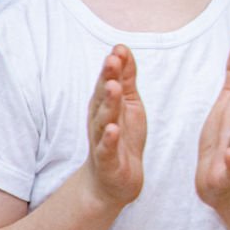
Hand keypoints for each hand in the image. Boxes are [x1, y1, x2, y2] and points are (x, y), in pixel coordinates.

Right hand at [85, 45, 144, 208]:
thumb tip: (122, 48)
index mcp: (104, 105)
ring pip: (103, 120)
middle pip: (102, 97)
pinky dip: (108, 139)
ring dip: (108, 104)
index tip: (119, 49)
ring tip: (113, 87)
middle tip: (112, 61)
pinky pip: (106, 149)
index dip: (113, 67)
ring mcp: (101, 140)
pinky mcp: (107, 161)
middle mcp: (100, 120)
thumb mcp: (129, 103)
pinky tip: (112, 129)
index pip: (107, 82)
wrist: (113, 181)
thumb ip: (126, 77)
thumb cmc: (121, 137)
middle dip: (107, 78)